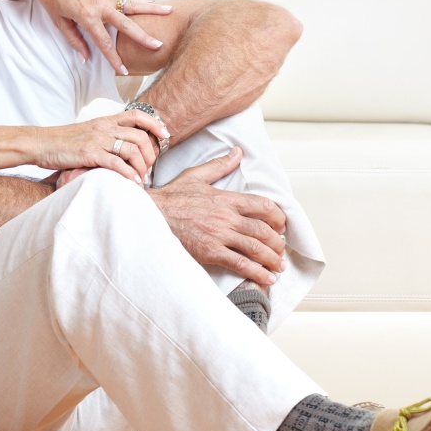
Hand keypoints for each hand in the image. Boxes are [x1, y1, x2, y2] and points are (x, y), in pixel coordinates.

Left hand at [23, 0, 171, 74]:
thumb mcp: (59, 22)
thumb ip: (74, 40)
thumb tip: (86, 58)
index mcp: (86, 15)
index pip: (103, 42)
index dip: (114, 58)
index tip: (124, 71)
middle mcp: (99, 4)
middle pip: (126, 23)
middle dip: (142, 36)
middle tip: (158, 45)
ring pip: (132, 4)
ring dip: (152, 8)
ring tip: (170, 11)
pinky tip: (153, 0)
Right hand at [37, 109, 167, 182]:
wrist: (41, 143)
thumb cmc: (61, 142)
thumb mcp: (86, 132)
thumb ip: (104, 136)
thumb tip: (120, 146)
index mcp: (104, 121)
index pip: (137, 115)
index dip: (155, 123)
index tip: (166, 135)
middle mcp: (104, 128)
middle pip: (140, 136)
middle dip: (151, 154)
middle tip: (151, 168)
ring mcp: (97, 140)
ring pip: (132, 150)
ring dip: (142, 167)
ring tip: (142, 179)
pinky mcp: (90, 154)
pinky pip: (116, 164)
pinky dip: (128, 174)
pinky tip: (132, 182)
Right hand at [147, 147, 287, 283]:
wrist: (150, 215)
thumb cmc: (170, 198)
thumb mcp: (195, 176)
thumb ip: (219, 166)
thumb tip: (237, 152)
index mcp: (226, 199)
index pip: (262, 205)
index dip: (278, 217)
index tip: (280, 225)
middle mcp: (226, 217)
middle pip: (263, 230)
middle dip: (277, 242)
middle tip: (280, 249)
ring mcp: (219, 235)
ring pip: (256, 248)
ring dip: (272, 259)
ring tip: (278, 267)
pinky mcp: (210, 252)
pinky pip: (240, 263)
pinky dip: (257, 272)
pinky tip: (266, 277)